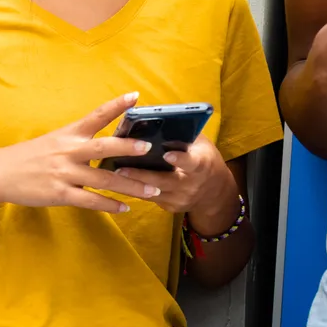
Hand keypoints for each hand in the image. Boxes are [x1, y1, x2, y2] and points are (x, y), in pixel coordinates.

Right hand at [0, 93, 162, 212]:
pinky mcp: (60, 193)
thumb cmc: (29, 157)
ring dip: (130, 185)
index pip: (96, 116)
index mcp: (69, 134)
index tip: (135, 96)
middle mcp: (69, 151)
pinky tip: (124, 208)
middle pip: (103, 147)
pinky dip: (109, 205)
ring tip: (152, 189)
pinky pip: (90, 200)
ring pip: (103, 179)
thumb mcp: (53, 141)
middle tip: (148, 148)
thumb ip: (77, 143)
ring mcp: (65, 173)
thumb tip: (105, 146)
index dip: (115, 106)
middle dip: (127, 147)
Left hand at [114, 134, 239, 232]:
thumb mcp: (200, 143)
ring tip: (113, 175)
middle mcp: (191, 185)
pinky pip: (149, 199)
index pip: (192, 162)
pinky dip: (134, 190)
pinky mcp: (169, 207)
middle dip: (142, 176)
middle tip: (121, 169)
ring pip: (152, 193)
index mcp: (202, 164)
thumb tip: (159, 118)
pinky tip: (118, 183)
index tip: (167, 154)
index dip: (180, 159)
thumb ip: (183, 133)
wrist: (213, 191)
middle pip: (164, 181)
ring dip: (132, 185)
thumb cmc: (203, 157)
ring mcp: (180, 199)